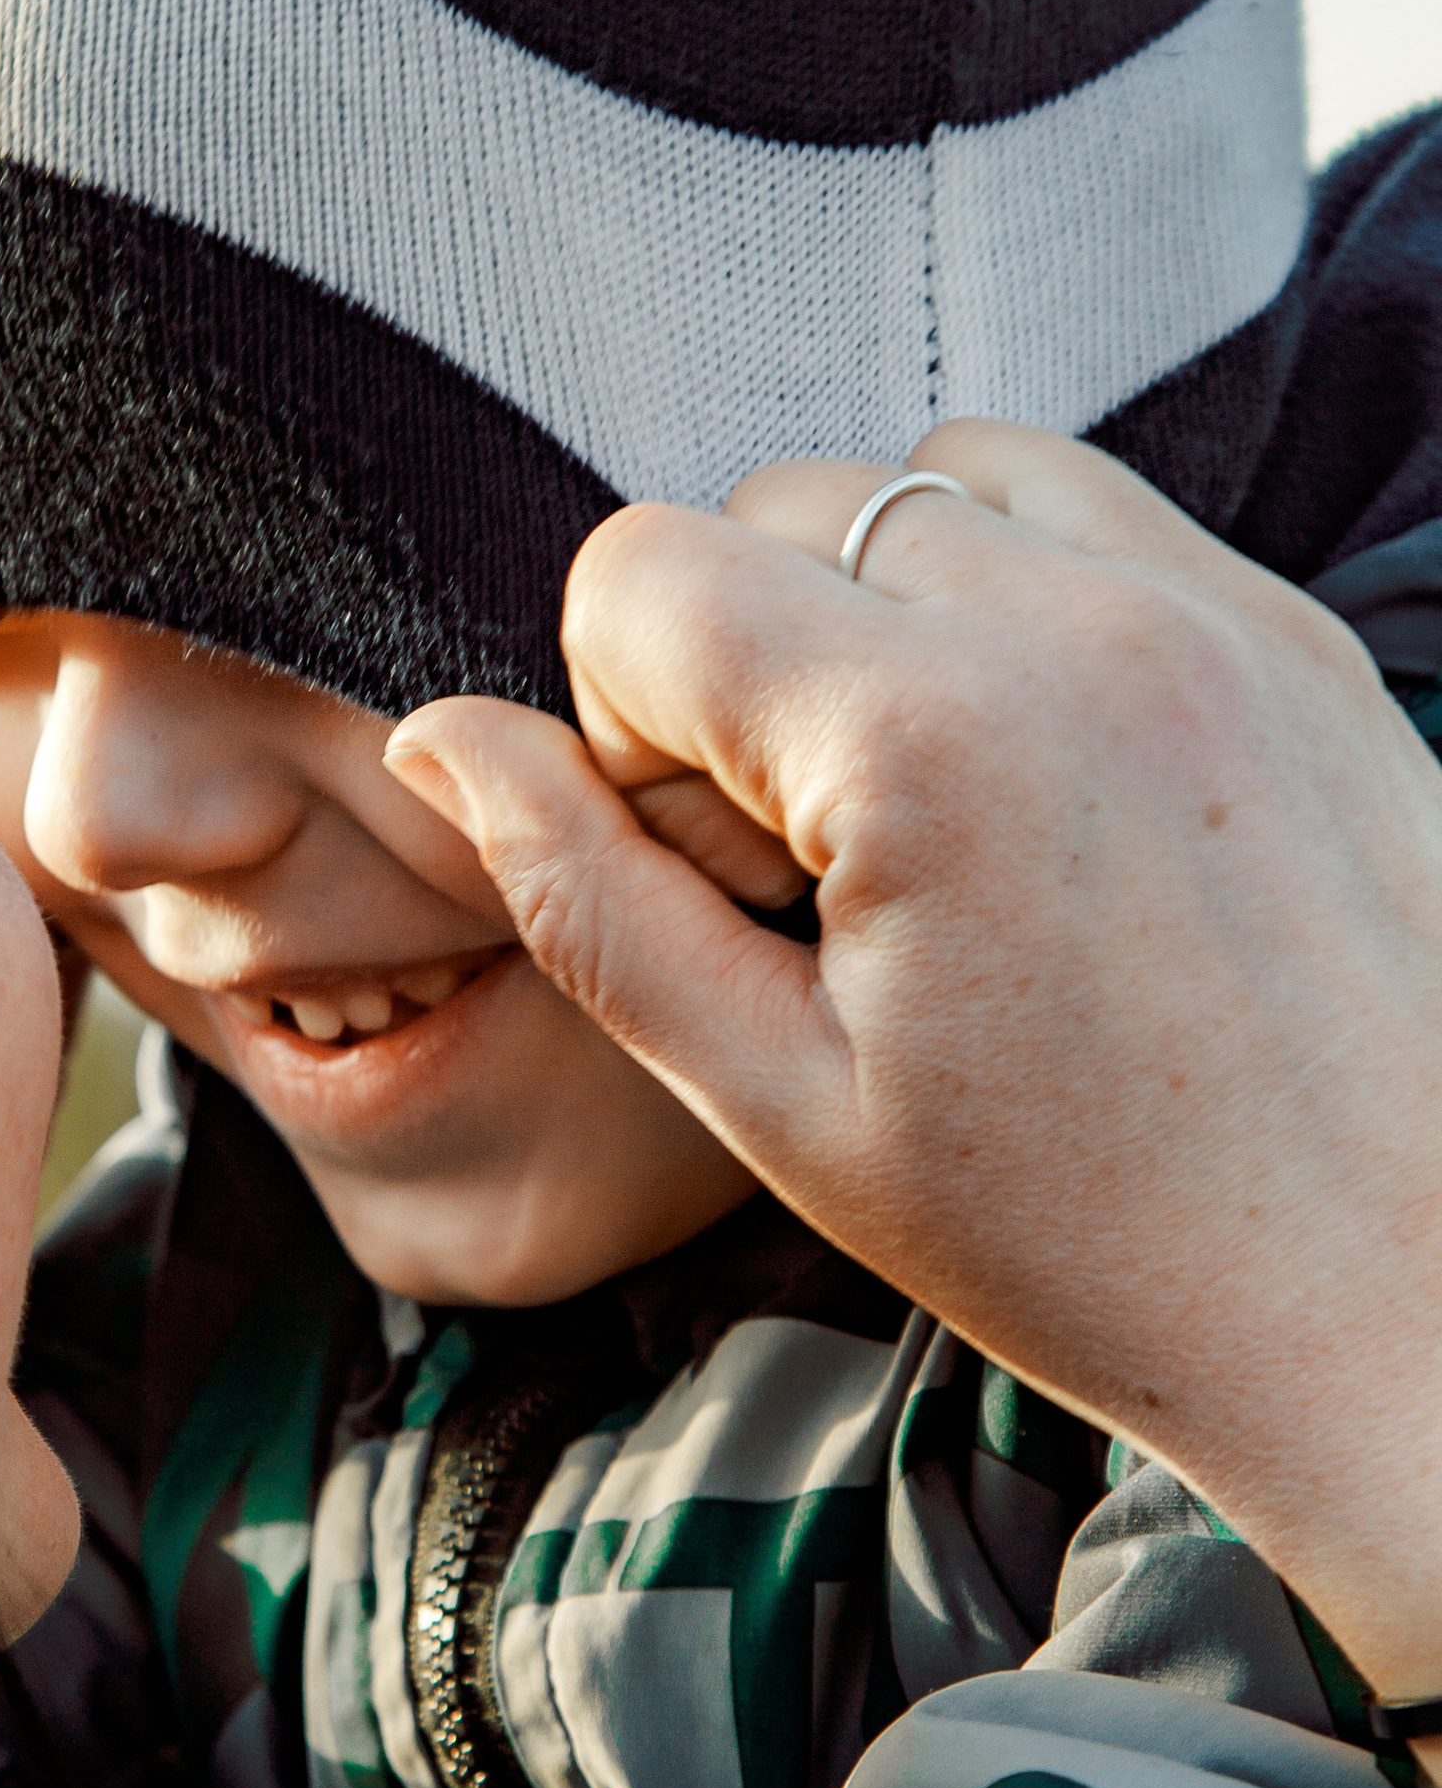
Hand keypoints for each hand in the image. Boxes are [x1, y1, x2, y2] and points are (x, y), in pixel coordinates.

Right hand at [387, 423, 1441, 1732]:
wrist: (1417, 1311)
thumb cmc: (1106, 1247)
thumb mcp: (786, 1109)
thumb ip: (587, 904)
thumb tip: (443, 745)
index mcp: (927, 739)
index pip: (641, 568)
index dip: (622, 723)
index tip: (714, 869)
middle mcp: (1080, 621)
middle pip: (780, 501)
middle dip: (750, 661)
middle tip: (825, 870)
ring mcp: (1212, 607)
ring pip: (936, 475)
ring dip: (888, 604)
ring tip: (938, 809)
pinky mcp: (1298, 629)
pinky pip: (1094, 513)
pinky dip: (1027, 599)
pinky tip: (1049, 782)